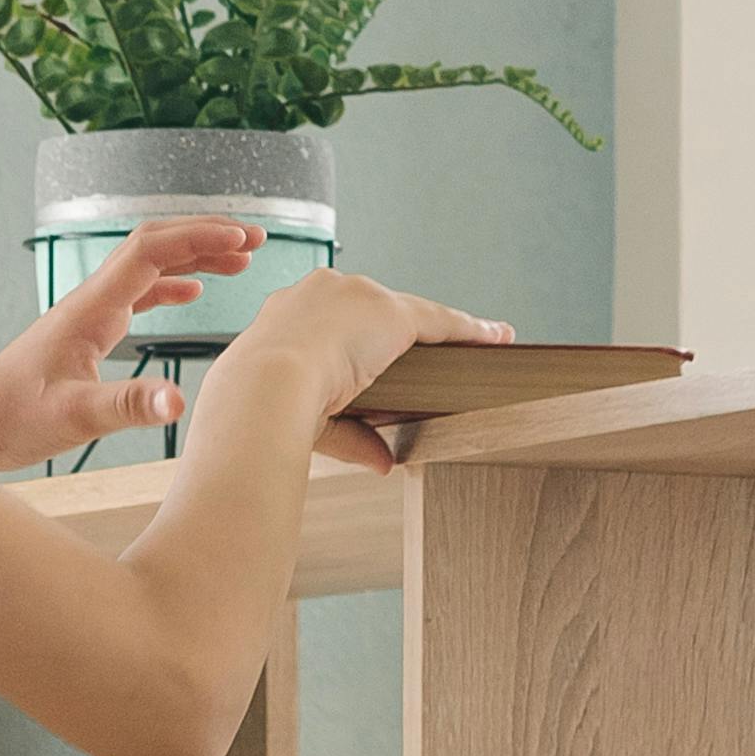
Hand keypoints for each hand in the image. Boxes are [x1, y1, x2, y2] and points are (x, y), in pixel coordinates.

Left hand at [0, 221, 271, 479]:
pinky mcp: (87, 332)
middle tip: (257, 239)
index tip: (243, 238)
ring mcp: (89, 313)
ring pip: (148, 267)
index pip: (150, 250)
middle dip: (205, 235)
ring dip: (194, 255)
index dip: (198, 237)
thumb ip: (127, 407)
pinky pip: (137, 293)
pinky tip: (194, 291)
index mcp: (91, 308)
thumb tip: (178, 402)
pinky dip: (171, 284)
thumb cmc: (13, 419)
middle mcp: (91, 300)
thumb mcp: (75, 418)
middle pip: (154, 246)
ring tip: (242, 259)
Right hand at [198, 267, 508, 475]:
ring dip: (442, 330)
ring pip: (411, 313)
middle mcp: (321, 292)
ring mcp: (358, 296)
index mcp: (286, 314)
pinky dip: (469, 331)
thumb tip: (384, 463)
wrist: (261, 387)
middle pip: (375, 309)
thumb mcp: (306, 421)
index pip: (333, 321)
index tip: (370, 353)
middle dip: (398, 331)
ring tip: (476, 342)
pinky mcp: (390, 312)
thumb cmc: (260, 408)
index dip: (355, 337)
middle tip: (422, 358)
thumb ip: (349, 437)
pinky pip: (440, 321)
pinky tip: (495, 338)